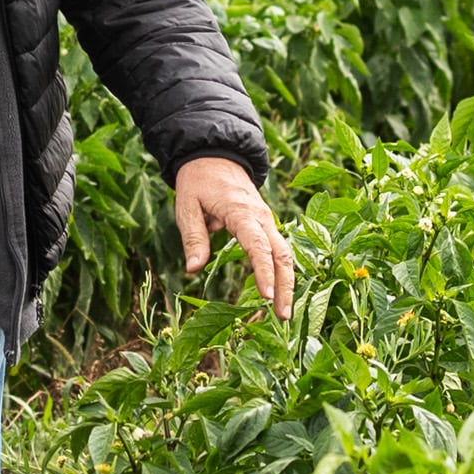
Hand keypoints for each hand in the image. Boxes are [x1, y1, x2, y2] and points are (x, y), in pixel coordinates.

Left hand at [174, 157, 296, 315]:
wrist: (216, 157)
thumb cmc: (198, 183)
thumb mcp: (187, 207)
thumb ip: (193, 238)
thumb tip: (193, 269)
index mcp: (241, 212)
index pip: (258, 246)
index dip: (263, 272)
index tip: (265, 297)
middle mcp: (261, 217)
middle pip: (282, 254)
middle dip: (285, 286)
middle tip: (283, 317)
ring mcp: (267, 221)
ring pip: (286, 254)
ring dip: (287, 283)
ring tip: (283, 313)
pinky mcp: (267, 226)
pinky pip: (279, 250)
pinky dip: (282, 273)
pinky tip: (277, 295)